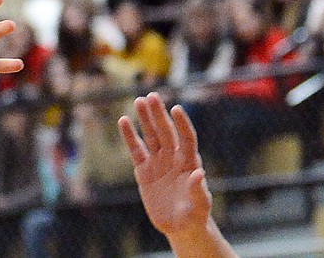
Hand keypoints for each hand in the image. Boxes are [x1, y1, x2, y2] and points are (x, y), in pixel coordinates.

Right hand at [118, 92, 211, 237]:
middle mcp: (174, 158)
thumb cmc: (195, 216)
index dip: (182, 124)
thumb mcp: (200, 206)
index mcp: (190, 163)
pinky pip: (135, 149)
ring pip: (150, 135)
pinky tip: (123, 121)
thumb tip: (199, 173)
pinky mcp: (144, 170)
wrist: (180, 226)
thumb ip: (198, 191)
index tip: (176, 109)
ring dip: (145, 119)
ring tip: (138, 101)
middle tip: (152, 96)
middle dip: (159, 114)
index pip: (187, 138)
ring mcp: (158, 162)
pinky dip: (129, 136)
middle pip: (166, 131)